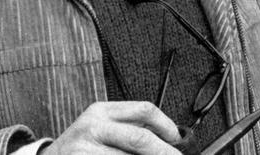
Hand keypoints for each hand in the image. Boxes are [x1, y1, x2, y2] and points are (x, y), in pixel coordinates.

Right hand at [42, 101, 180, 153]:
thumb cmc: (81, 146)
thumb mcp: (101, 126)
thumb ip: (129, 127)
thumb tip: (169, 138)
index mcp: (101, 111)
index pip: (144, 109)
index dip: (166, 125)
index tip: (177, 139)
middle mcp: (92, 127)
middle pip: (140, 138)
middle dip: (163, 152)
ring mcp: (84, 150)